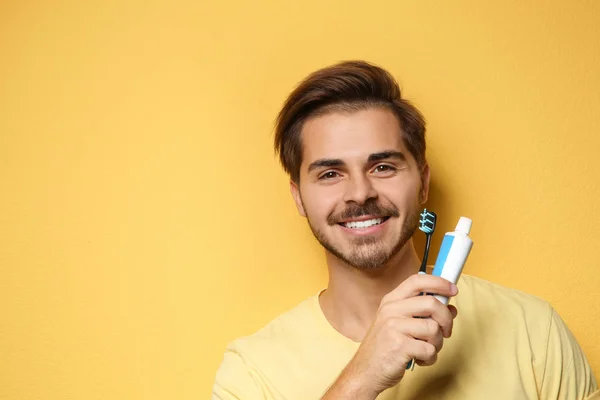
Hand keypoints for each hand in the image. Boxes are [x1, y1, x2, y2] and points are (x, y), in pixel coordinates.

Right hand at [324, 274, 457, 398]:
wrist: (365, 371)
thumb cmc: (384, 347)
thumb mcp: (398, 323)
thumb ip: (422, 313)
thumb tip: (450, 308)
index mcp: (391, 301)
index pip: (417, 281)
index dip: (438, 282)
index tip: (453, 289)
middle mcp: (391, 310)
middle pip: (431, 303)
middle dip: (446, 319)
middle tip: (446, 331)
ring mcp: (393, 327)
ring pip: (434, 328)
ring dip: (437, 343)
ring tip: (426, 349)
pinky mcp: (399, 346)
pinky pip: (429, 349)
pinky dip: (430, 358)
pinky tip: (419, 359)